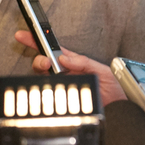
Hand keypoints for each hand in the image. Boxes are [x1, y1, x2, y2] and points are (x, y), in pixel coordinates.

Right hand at [12, 30, 127, 105]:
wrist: (119, 110)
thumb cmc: (114, 90)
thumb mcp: (103, 70)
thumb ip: (85, 62)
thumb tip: (65, 59)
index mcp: (75, 63)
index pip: (54, 50)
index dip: (39, 41)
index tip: (25, 35)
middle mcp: (66, 74)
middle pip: (44, 62)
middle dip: (39, 58)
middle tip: (45, 61)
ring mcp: (62, 85)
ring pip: (42, 75)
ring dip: (41, 69)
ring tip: (47, 68)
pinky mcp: (61, 98)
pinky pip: (48, 91)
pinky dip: (44, 86)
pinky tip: (49, 84)